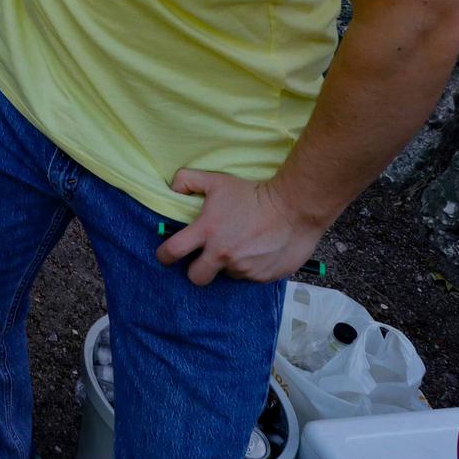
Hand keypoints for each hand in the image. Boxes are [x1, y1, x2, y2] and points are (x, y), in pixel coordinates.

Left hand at [158, 169, 328, 285]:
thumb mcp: (217, 181)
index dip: (164, 256)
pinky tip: (259, 250)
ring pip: (226, 275)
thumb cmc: (253, 193)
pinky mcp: (262, 277)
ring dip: (228, 264)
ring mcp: (243, 268)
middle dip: (196, 270)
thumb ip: (188, 181)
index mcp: (207, 232)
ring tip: (242, 244)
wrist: (294, 208)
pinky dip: (250, 267)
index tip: (166, 255)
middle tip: (204, 259)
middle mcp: (222, 255)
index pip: (172, 252)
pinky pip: (248, 277)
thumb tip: (172, 189)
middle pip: (196, 277)